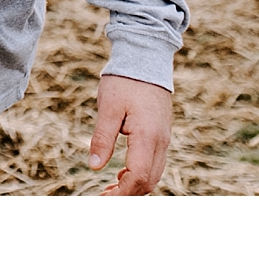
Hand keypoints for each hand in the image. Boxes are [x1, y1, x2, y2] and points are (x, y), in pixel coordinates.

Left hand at [86, 74, 172, 198]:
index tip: (100, 199)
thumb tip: (94, 167)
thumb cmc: (125, 80)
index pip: (137, 178)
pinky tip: (120, 174)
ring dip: (133, 187)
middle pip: (148, 182)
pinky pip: (154, 164)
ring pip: (153, 175)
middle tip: (102, 199)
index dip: (120, 194)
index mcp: (147, 137)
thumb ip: (102, 138)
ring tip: (109, 190)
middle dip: (127, 195)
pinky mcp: (161, 134)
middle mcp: (161, 142)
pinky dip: (139, 175)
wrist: (147, 57)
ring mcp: (164, 138)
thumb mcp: (108, 107)